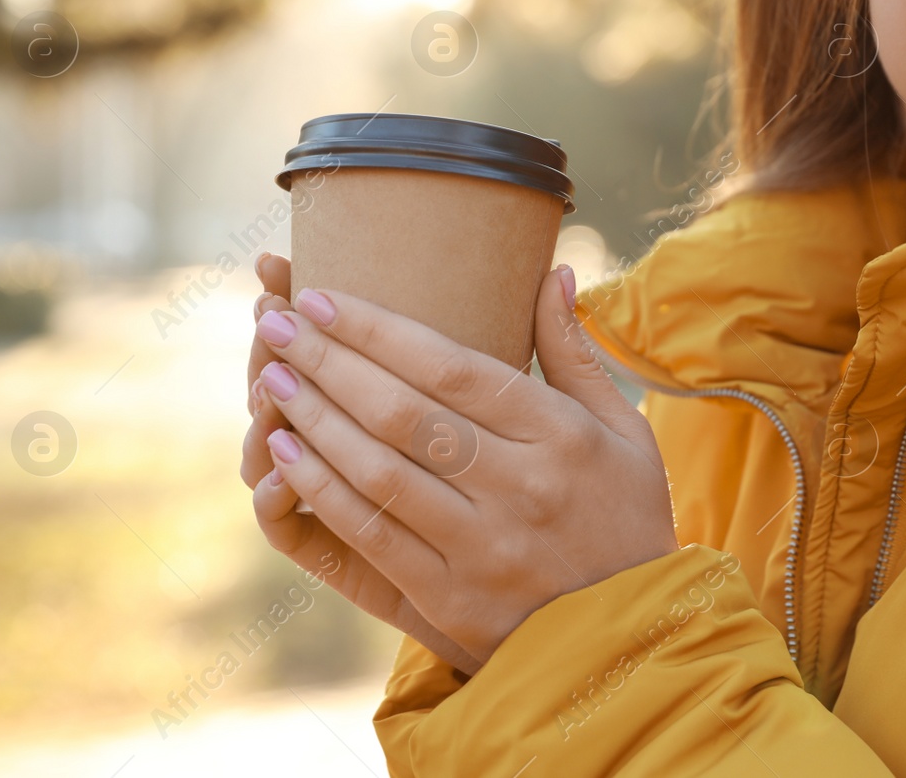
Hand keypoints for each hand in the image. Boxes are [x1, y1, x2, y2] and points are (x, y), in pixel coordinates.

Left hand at [253, 266, 678, 661]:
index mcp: (561, 435)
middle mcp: (520, 486)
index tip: (323, 298)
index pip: (452, 367)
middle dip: (328, 362)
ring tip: (270, 379)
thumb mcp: (622, 430)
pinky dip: (321, 492)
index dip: (377, 329)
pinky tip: (284, 455)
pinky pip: (372, 536)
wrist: (635, 635)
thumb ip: (574, 352)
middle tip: (276, 324)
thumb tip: (552, 271)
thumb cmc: (626, 516)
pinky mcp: (451, 598)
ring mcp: (483, 546)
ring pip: (378, 472)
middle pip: (403, 413)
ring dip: (314, 421)